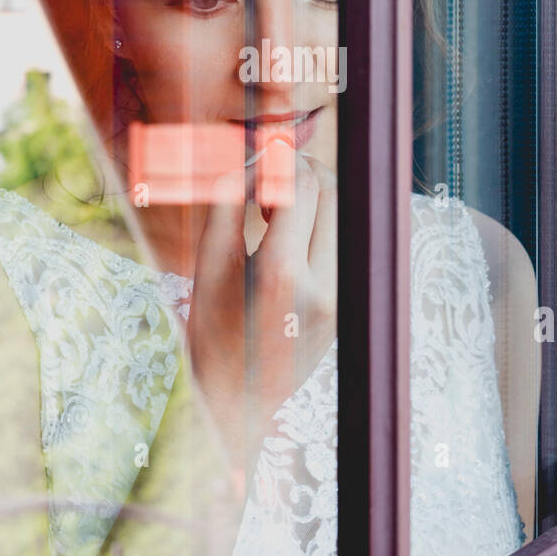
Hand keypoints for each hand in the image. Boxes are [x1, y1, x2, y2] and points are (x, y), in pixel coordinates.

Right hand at [185, 144, 336, 471]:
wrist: (237, 400)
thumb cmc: (212, 331)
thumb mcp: (207, 264)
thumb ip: (227, 202)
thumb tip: (254, 156)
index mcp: (283, 274)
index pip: (300, 185)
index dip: (278, 162)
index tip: (255, 163)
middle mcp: (324, 286)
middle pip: (331, 193)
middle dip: (302, 172)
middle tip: (267, 182)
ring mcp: (343, 298)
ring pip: (343, 215)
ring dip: (314, 199)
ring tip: (274, 215)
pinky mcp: (349, 305)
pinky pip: (343, 244)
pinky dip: (321, 227)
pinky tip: (289, 241)